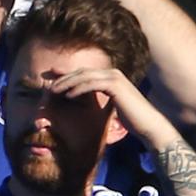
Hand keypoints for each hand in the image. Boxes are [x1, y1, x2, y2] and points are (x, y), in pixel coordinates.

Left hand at [47, 67, 172, 144]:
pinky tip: (68, 96)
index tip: (52, 77)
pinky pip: (91, 84)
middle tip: (48, 82)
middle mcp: (113, 73)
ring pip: (84, 76)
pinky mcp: (115, 85)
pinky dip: (78, 89)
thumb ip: (101, 98)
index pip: (85, 72)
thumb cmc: (130, 118)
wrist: (148, 124)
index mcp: (111, 77)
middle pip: (82, 72)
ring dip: (67, 83)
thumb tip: (86, 100)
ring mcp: (114, 78)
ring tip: (53, 90)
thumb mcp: (112, 105)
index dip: (67, 73)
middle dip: (64, 77)